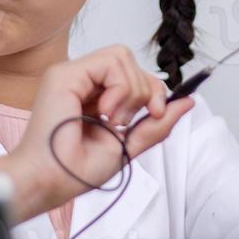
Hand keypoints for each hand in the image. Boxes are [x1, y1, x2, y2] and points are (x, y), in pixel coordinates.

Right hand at [0, 45, 194, 219]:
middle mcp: (81, 82)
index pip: (134, 74)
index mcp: (93, 96)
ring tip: (111, 119)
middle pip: (130, 62)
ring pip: (122, 56)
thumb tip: (187, 102)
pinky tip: (105, 112)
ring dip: (129, 91)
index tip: (157, 114)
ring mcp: (71, 75)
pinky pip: (110, 61)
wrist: (52, 181)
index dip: (153, 89)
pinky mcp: (64, 74)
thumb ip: (156, 123)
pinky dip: (119, 87)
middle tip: (124, 122)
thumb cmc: (76, 170)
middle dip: (143, 91)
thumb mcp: (129, 144)